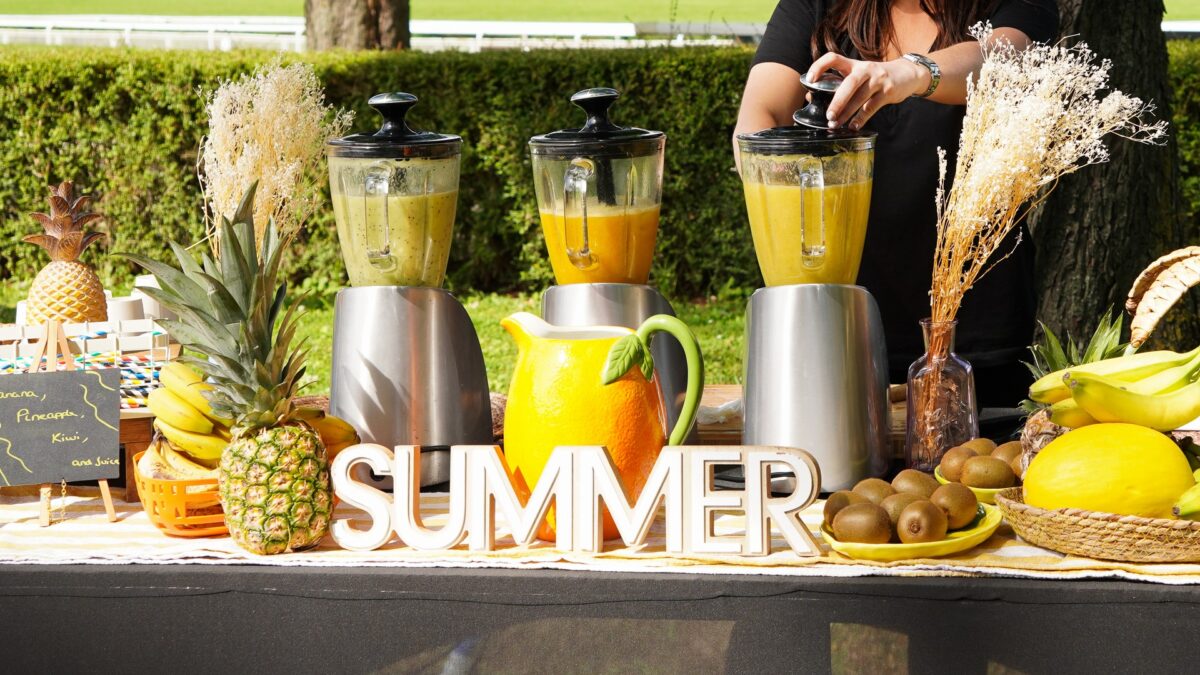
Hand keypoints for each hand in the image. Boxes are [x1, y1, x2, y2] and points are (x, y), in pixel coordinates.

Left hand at [806, 53, 929, 129]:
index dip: (819, 66)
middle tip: (828, 115)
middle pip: (849, 83)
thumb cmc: (875, 77)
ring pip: (860, 98)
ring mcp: (878, 80)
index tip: (810, 79)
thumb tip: (810, 97)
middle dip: (837, 101)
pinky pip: (872, 107)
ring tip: (836, 123)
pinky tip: (853, 125)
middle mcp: (865, 69)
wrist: (907, 73)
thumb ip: (839, 84)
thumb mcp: (859, 75)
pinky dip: (861, 118)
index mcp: (854, 64)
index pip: (833, 58)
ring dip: (847, 113)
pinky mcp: (888, 91)